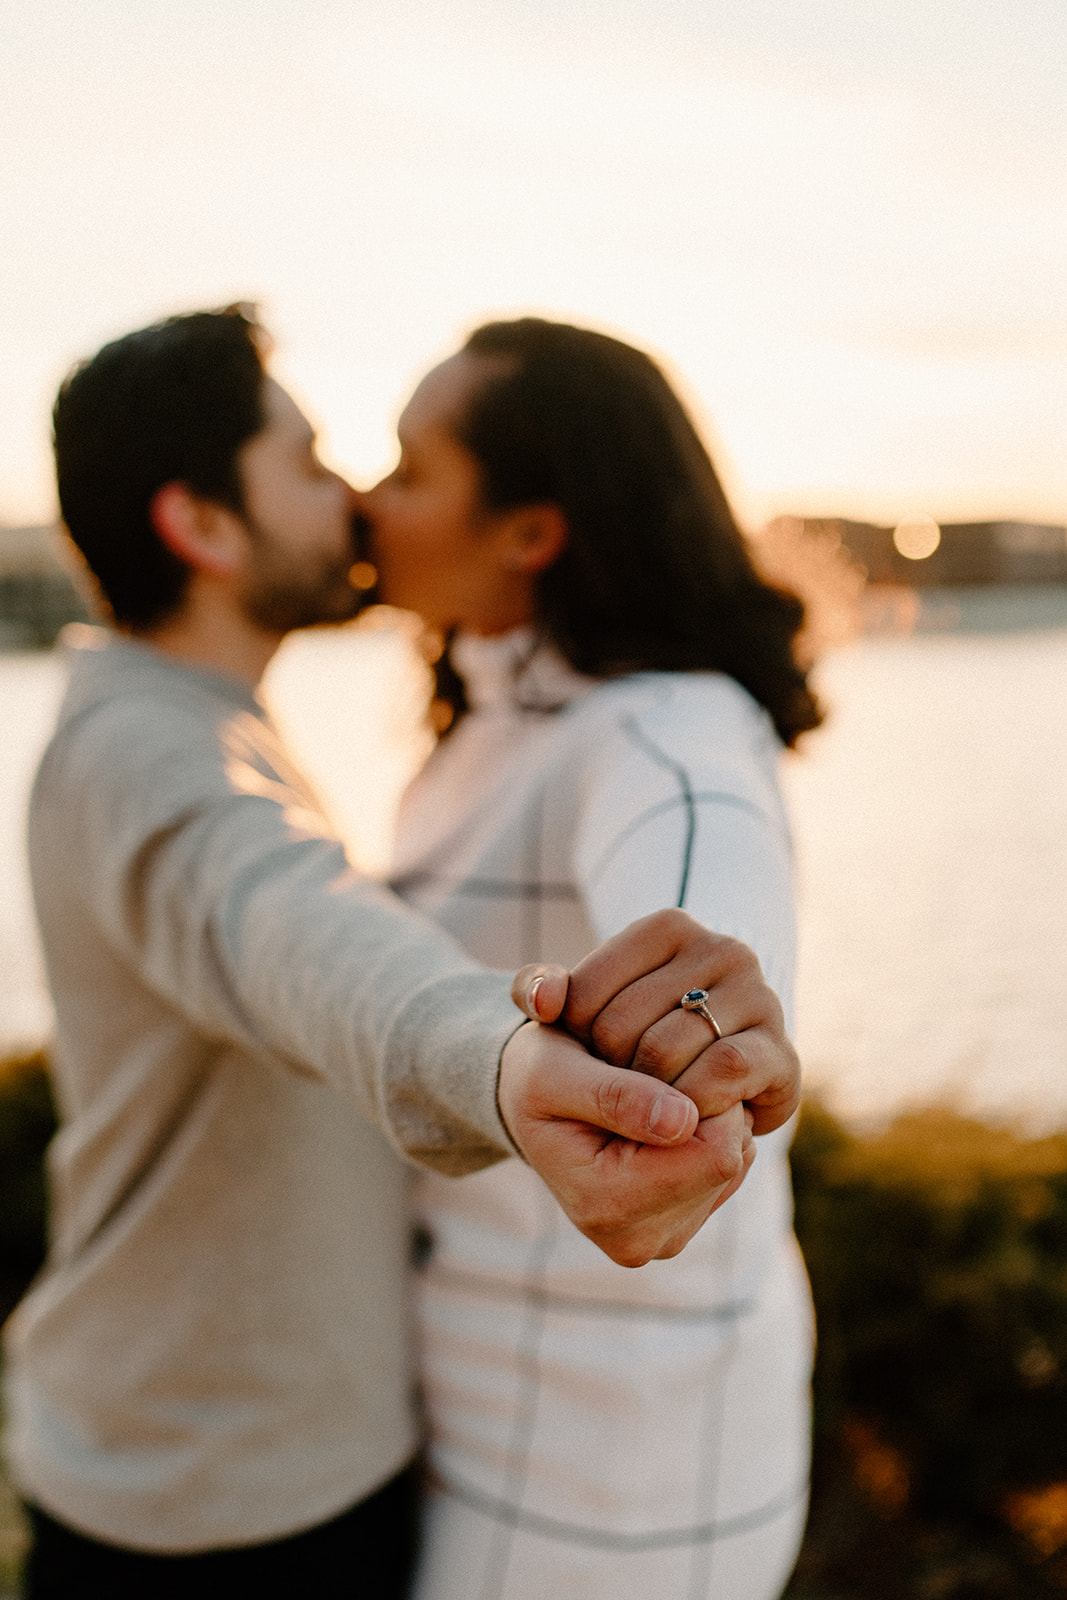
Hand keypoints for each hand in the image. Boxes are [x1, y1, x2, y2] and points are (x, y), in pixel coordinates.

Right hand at [497, 1020, 754, 1266]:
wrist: (527, 1106)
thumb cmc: (537, 1079)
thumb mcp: (554, 1073)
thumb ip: (616, 1096)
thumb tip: (682, 1122)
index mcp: (607, 1206)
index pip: (715, 1152)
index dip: (707, 1097)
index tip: (666, 1065)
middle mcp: (639, 1240)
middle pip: (728, 1159)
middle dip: (707, 1107)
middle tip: (655, 1078)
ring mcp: (664, 1238)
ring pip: (734, 1162)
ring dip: (709, 1120)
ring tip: (654, 1098)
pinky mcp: (681, 1226)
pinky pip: (729, 1168)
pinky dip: (708, 1135)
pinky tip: (664, 1119)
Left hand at [543, 908, 799, 1134]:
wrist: (695, 1094)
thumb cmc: (627, 1037)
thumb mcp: (572, 1006)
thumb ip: (536, 988)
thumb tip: (543, 1001)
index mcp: (669, 927)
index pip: (586, 991)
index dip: (570, 1041)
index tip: (584, 1057)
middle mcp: (723, 950)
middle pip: (623, 1026)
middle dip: (605, 1072)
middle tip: (612, 1090)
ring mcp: (760, 997)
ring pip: (668, 1050)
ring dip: (641, 1096)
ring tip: (638, 1107)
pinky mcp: (781, 1053)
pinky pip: (723, 1071)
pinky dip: (689, 1102)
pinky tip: (678, 1118)